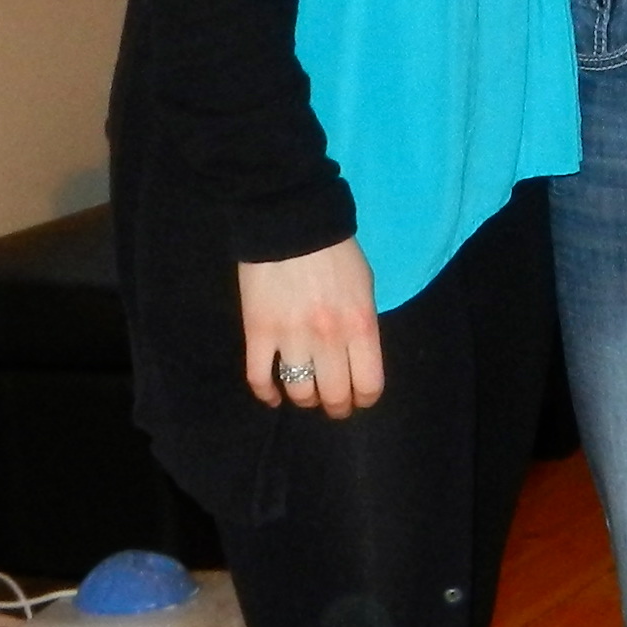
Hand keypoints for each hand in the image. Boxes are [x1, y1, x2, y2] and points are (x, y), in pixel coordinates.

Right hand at [240, 239, 383, 418]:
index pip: (368, 385)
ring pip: (299, 392)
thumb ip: (362, 324)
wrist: (289, 220)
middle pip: (334, 395)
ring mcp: (290, 338)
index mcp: (360, 326)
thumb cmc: (335, 250)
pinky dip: (266, 394)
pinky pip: (259, 377)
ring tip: (305, 393)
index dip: (364, 399)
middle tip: (332, 402)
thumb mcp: (364, 286)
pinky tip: (272, 396)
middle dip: (336, 406)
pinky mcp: (258, 332)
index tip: (359, 398)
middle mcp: (328, 339)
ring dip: (304, 399)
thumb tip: (356, 356)